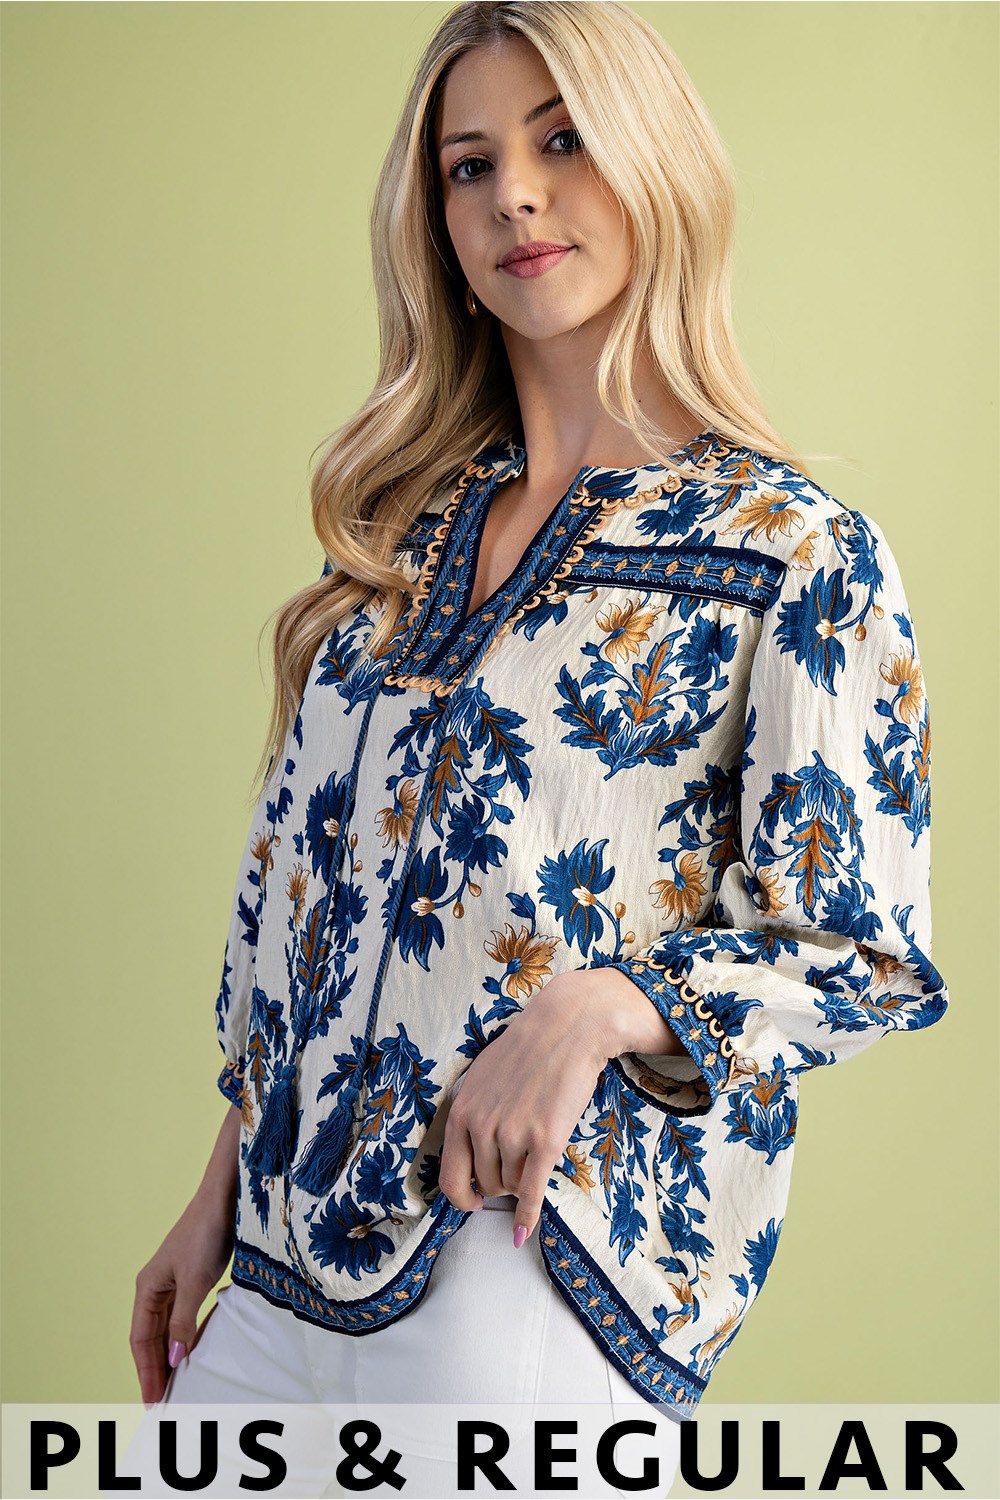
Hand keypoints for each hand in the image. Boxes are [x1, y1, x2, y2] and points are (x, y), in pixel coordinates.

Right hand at [130, 1108, 239, 1405]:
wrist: (225, 1197)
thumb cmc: (206, 1232)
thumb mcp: (195, 1281)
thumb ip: (183, 1321)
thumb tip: (174, 1359)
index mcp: (148, 1287)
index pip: (141, 1340)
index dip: (146, 1371)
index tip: (152, 1400)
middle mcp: (155, 1287)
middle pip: (149, 1338)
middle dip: (153, 1370)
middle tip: (161, 1403)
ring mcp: (173, 1282)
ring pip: (164, 1329)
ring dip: (167, 1357)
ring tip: (172, 1386)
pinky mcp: (192, 1278)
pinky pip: (180, 1318)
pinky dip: (182, 1339)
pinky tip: (189, 1353)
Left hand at [438, 972, 622, 1247]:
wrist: (567, 1026)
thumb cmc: (528, 1050)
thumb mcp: (483, 1077)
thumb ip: (473, 1113)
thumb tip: (469, 1147)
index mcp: (462, 1111)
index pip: (450, 1175)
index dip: (461, 1196)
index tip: (472, 1203)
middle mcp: (481, 1126)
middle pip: (486, 1183)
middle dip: (501, 1182)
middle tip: (519, 1163)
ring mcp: (513, 1135)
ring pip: (511, 1185)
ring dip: (522, 1179)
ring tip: (537, 1149)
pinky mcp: (545, 1140)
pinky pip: (531, 1192)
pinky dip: (526, 1217)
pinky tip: (523, 1234)